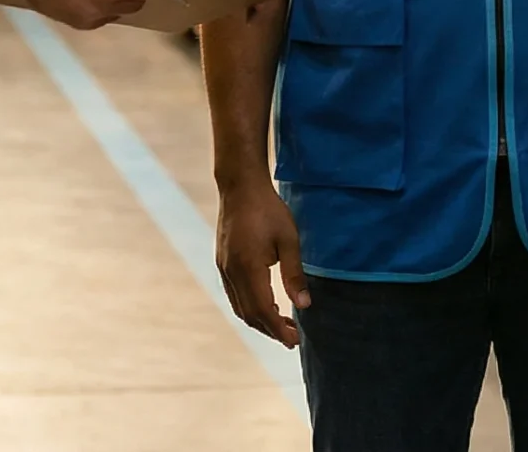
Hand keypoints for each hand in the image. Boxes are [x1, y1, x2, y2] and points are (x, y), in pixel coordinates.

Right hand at [216, 182, 308, 347]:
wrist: (240, 187)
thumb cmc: (268, 210)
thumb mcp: (288, 240)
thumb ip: (295, 274)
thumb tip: (305, 305)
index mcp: (248, 267)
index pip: (263, 310)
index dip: (278, 329)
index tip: (294, 341)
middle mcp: (232, 272)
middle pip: (249, 314)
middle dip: (270, 330)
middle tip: (292, 338)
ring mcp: (224, 268)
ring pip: (239, 307)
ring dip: (260, 320)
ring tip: (282, 324)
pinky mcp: (223, 263)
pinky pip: (234, 295)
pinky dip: (250, 307)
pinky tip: (267, 304)